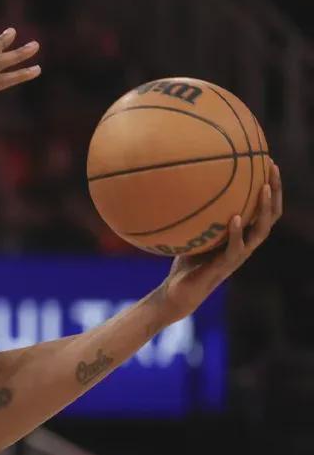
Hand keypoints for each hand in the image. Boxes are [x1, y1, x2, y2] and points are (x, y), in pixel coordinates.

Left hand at [157, 162, 282, 322]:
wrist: (178, 292)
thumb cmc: (185, 260)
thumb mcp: (193, 231)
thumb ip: (196, 214)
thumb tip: (183, 183)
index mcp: (242, 235)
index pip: (263, 209)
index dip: (271, 188)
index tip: (269, 162)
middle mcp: (245, 244)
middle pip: (269, 216)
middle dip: (275, 191)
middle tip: (273, 167)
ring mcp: (237, 256)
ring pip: (260, 231)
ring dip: (263, 209)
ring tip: (264, 189)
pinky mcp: (223, 267)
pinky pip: (234, 248)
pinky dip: (236, 233)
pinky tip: (234, 218)